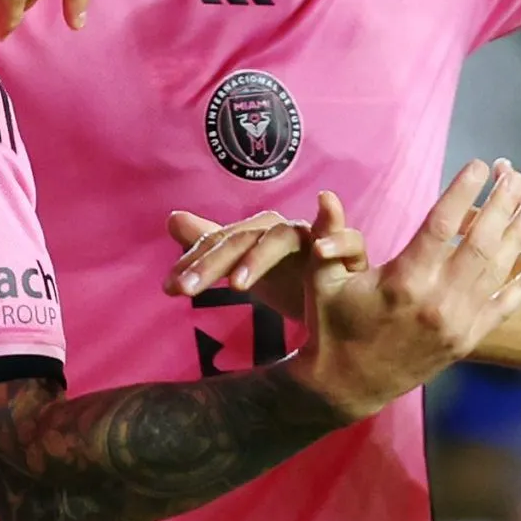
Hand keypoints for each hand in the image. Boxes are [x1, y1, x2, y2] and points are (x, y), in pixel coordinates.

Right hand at [167, 174, 520, 312]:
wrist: (345, 387)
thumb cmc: (331, 326)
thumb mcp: (322, 279)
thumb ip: (330, 237)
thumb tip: (326, 196)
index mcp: (403, 280)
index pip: (442, 225)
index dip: (463, 191)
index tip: (480, 165)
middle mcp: (437, 301)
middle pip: (480, 242)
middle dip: (501, 205)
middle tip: (516, 176)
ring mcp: (456, 323)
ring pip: (497, 271)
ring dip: (518, 236)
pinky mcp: (466, 341)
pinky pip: (504, 309)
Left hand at [167, 192, 369, 320]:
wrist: (342, 302)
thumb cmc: (293, 279)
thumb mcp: (247, 268)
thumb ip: (213, 246)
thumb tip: (173, 219)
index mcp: (260, 234)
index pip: (221, 242)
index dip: (195, 261)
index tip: (170, 288)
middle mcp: (285, 230)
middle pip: (245, 239)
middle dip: (214, 263)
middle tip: (187, 291)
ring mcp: (318, 238)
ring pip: (284, 237)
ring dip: (260, 257)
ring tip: (236, 285)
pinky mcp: (350, 253)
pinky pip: (348, 240)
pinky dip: (336, 236)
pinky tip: (321, 248)